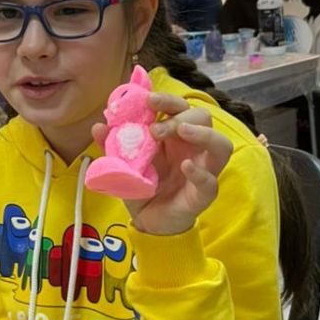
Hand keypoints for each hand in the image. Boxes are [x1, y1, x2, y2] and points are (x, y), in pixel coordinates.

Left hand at [93, 93, 231, 235]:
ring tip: (182, 132)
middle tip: (155, 129)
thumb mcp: (122, 163)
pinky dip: (200, 172)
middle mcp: (193, 147)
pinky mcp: (203, 194)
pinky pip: (211, 181)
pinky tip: (185, 167)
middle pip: (203, 118)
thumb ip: (111, 145)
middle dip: (179, 116)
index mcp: (174, 135)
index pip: (180, 107)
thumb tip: (98, 126)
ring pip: (222, 144)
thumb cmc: (142, 185)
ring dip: (203, 134)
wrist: (147, 219)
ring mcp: (203, 169)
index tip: (148, 100)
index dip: (167, 99)